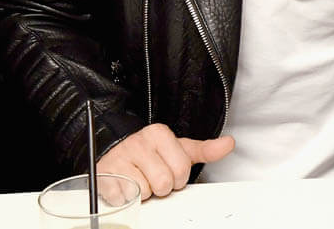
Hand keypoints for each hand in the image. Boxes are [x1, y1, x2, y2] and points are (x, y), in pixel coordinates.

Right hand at [96, 123, 234, 199]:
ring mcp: (120, 157)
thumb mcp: (179, 149)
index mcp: (159, 134)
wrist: (117, 154)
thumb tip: (229, 143)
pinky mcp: (104, 174)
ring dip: (144, 193)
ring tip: (139, 180)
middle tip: (153, 178)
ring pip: (144, 192)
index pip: (182, 169)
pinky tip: (125, 186)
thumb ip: (205, 150)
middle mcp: (139, 142)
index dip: (178, 177)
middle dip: (161, 187)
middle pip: (163, 182)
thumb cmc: (151, 154)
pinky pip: (123, 198)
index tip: (169, 170)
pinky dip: (126, 198)